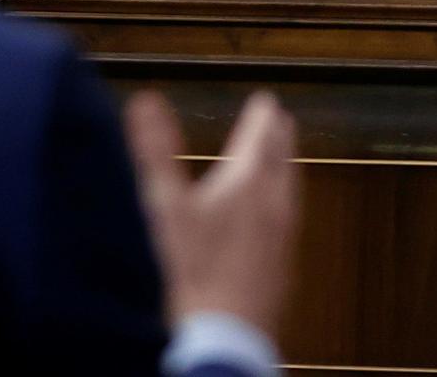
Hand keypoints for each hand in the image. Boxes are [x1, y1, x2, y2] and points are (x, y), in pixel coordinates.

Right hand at [123, 89, 298, 339]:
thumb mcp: (163, 204)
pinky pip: (287, 223)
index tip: (266, 100)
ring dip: (283, 170)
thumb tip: (146, 102)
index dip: (263, 115)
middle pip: (282, 162)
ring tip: (279, 163)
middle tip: (279, 122)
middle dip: (279, 138)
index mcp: (248, 183)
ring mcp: (282, 239)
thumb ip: (156, 150)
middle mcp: (273, 206)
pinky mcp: (281, 267)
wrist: (221, 336)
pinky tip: (270, 220)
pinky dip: (280, 205)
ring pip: (289, 192)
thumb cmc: (191, 270)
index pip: (261, 137)